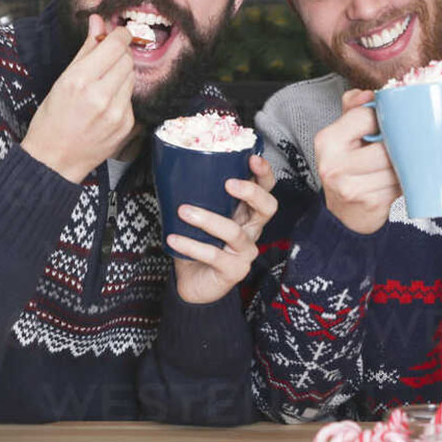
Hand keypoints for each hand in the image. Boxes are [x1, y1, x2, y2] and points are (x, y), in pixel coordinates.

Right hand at [21, 14, 135, 182]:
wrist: (55, 160)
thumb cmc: (52, 119)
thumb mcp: (62, 80)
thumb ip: (85, 49)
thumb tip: (97, 21)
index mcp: (80, 81)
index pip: (115, 45)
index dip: (120, 35)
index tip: (117, 34)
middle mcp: (101, 97)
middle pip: (127, 60)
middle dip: (119, 55)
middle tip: (106, 60)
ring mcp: (117, 113)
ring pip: (132, 77)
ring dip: (121, 75)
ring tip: (102, 85)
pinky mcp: (127, 125)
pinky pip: (132, 98)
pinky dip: (122, 95)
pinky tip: (106, 104)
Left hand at [170, 155, 277, 303]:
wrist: (194, 283)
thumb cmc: (199, 244)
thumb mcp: (201, 215)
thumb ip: (199, 195)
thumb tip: (174, 166)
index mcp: (247, 212)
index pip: (266, 188)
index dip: (263, 173)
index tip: (251, 158)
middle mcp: (252, 230)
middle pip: (267, 208)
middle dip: (251, 192)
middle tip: (228, 183)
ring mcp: (245, 252)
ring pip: (234, 232)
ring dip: (208, 219)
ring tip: (184, 211)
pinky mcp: (234, 271)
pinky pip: (214, 255)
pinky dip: (192, 246)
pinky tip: (174, 238)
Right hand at [314, 89, 400, 234]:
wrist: (343, 212)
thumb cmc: (347, 166)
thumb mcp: (343, 133)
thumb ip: (354, 108)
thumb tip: (369, 93)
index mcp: (327, 140)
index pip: (365, 116)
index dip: (385, 117)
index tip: (392, 121)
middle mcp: (334, 165)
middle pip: (384, 146)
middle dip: (400, 144)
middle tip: (409, 141)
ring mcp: (350, 187)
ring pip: (395, 166)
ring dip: (407, 164)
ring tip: (407, 160)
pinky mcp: (369, 204)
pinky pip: (400, 185)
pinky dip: (407, 180)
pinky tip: (404, 178)